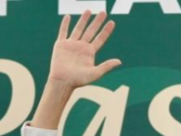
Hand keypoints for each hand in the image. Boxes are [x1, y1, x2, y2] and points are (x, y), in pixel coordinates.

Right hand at [31, 12, 120, 129]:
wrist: (63, 81)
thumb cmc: (79, 80)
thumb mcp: (95, 73)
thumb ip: (106, 66)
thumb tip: (119, 61)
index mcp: (90, 52)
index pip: (100, 38)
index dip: (106, 30)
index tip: (112, 22)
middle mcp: (81, 47)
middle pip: (91, 31)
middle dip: (97, 21)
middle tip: (103, 12)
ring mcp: (71, 44)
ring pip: (78, 29)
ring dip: (83, 19)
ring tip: (88, 10)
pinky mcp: (61, 45)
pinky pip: (63, 32)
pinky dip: (65, 24)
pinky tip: (68, 17)